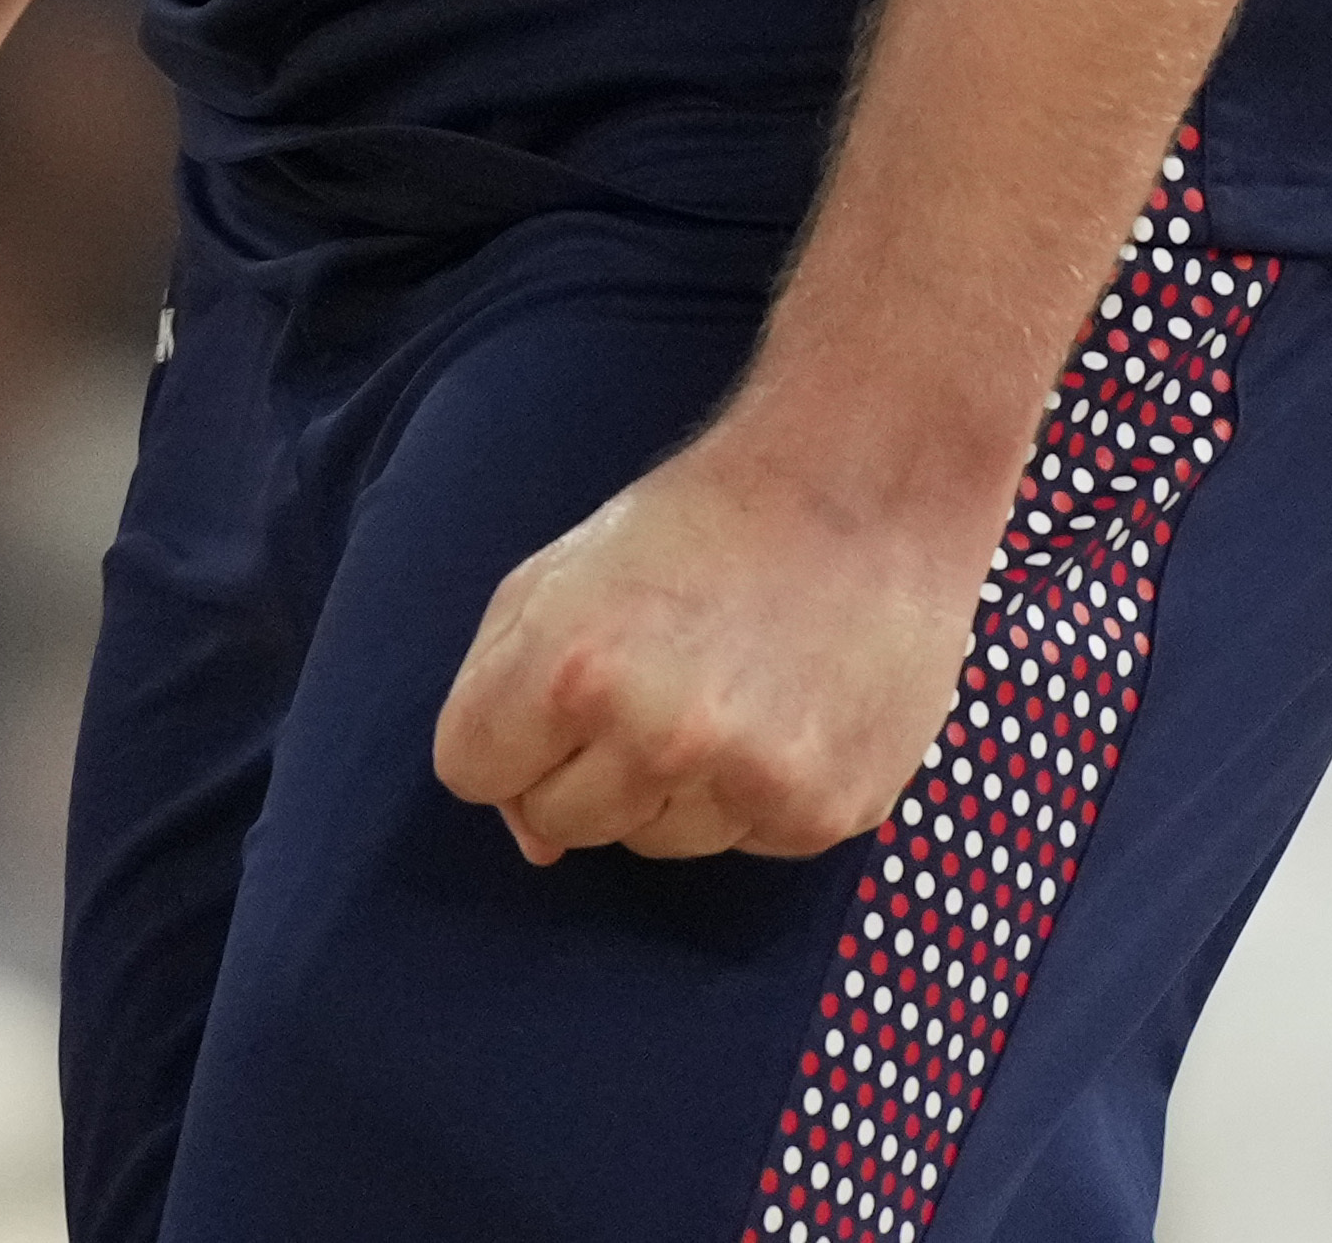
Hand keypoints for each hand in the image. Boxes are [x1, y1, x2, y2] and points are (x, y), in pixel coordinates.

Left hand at [429, 422, 1000, 863]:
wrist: (861, 490)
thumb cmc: (699, 524)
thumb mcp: (557, 576)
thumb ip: (500, 696)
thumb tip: (529, 839)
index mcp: (569, 669)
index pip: (470, 772)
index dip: (504, 733)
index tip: (553, 692)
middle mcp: (657, 739)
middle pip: (556, 822)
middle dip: (578, 765)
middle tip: (644, 682)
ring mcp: (748, 784)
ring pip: (650, 841)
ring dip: (665, 787)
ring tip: (719, 688)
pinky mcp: (822, 815)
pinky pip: (739, 842)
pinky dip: (746, 795)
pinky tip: (779, 712)